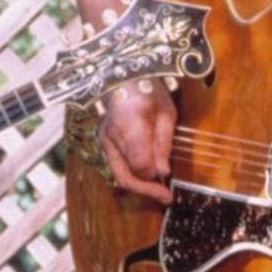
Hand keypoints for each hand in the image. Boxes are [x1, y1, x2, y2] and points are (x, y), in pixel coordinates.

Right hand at [98, 81, 174, 203]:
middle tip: (164, 197)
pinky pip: (117, 164)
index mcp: (129, 123)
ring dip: (139, 183)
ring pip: (118, 172)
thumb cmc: (150, 89)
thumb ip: (163, 144)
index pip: (139, 165)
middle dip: (145, 191)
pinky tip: (147, 176)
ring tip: (158, 189)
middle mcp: (111, 134)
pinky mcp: (103, 139)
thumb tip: (162, 172)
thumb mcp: (166, 113)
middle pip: (123, 175)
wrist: (126, 73)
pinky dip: (132, 173)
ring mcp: (104, 137)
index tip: (168, 185)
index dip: (154, 178)